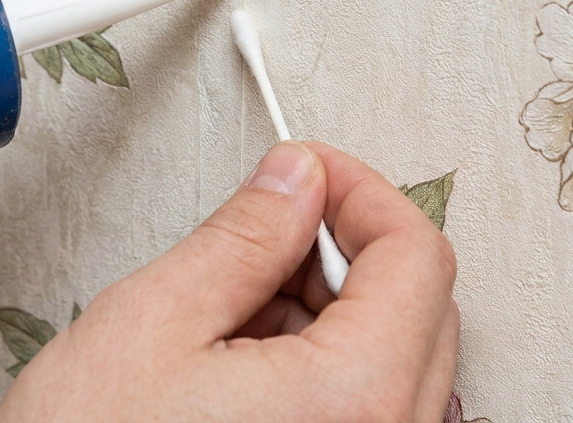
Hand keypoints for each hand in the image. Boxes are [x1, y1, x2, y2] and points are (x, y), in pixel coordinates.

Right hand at [0, 142, 458, 422]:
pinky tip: (239, 360)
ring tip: (230, 307)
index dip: (359, 192)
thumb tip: (294, 181)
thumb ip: (242, 237)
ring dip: (327, 308)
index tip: (308, 172)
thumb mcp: (153, 323)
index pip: (417, 258)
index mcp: (354, 402)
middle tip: (267, 225)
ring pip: (393, 357)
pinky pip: (365, 407)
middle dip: (343, 249)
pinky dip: (318, 364)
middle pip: (420, 307)